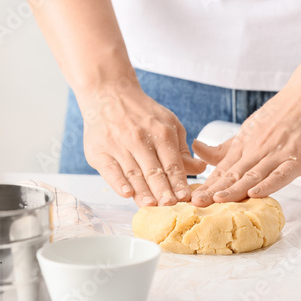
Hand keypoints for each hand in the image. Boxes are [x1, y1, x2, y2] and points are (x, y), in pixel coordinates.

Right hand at [80, 88, 205, 206]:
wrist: (109, 94)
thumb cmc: (143, 114)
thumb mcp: (169, 124)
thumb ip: (182, 150)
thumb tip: (200, 168)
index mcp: (161, 133)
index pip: (172, 164)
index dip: (179, 182)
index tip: (186, 198)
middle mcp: (139, 139)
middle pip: (153, 171)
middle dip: (163, 191)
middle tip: (171, 206)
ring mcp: (118, 145)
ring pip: (133, 173)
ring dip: (142, 191)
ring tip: (151, 205)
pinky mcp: (99, 151)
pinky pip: (110, 170)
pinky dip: (118, 183)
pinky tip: (126, 194)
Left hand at [190, 79, 300, 206]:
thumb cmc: (282, 113)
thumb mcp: (249, 128)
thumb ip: (226, 146)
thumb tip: (196, 148)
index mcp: (245, 143)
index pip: (222, 168)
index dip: (208, 184)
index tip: (192, 198)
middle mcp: (257, 149)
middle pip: (233, 174)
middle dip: (214, 190)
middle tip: (197, 204)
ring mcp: (277, 154)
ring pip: (253, 175)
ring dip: (235, 188)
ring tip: (218, 200)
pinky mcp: (298, 158)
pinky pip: (281, 174)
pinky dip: (268, 184)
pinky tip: (255, 194)